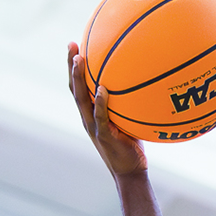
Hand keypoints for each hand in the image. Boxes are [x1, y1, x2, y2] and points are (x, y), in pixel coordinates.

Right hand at [68, 42, 147, 177]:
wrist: (131, 171)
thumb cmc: (132, 144)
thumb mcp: (129, 118)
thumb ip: (129, 102)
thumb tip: (144, 79)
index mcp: (90, 112)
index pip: (78, 86)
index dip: (74, 67)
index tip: (75, 45)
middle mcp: (87, 117)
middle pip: (74, 87)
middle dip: (71, 65)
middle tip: (71, 44)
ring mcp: (93, 126)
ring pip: (80, 99)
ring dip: (78, 79)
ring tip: (79, 59)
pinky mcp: (103, 135)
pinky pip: (100, 117)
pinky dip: (100, 103)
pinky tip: (102, 90)